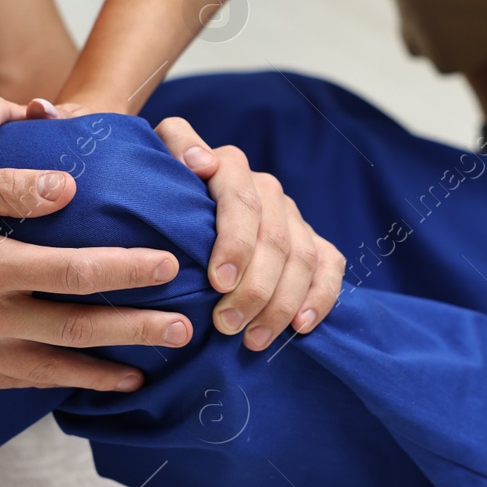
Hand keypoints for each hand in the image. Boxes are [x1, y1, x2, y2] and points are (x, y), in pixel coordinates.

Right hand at [0, 94, 345, 349]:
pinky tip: (74, 380)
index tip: (169, 266)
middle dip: (136, 330)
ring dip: (100, 371)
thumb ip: (6, 189)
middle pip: (76, 330)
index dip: (128, 272)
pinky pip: (9, 383)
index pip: (77, 273)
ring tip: (142, 372)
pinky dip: (49, 384)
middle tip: (185, 330)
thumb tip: (71, 188)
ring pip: (47, 370)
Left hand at [155, 117, 345, 349]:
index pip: (243, 201)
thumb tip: (201, 162)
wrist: (185, 208)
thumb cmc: (164, 195)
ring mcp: (293, 216)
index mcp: (232, 168)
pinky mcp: (312, 241)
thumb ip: (175, 146)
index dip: (235, 242)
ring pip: (302, 258)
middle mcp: (267, 189)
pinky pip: (329, 267)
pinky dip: (319, 298)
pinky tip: (300, 328)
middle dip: (255, 288)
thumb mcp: (157, 163)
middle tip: (227, 325)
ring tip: (254, 340)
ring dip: (281, 304)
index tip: (219, 282)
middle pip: (276, 239)